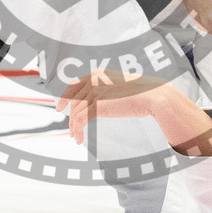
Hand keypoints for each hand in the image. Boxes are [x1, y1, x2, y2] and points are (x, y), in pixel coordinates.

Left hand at [55, 70, 172, 143]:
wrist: (151, 96)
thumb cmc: (140, 92)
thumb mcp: (118, 85)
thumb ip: (106, 88)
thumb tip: (98, 100)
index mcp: (97, 74)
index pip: (74, 85)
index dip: (65, 97)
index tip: (60, 107)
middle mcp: (93, 80)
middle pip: (73, 100)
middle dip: (69, 116)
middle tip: (70, 128)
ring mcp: (94, 92)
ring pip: (75, 112)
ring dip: (73, 127)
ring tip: (75, 137)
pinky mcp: (97, 105)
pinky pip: (80, 120)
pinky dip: (77, 131)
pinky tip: (79, 139)